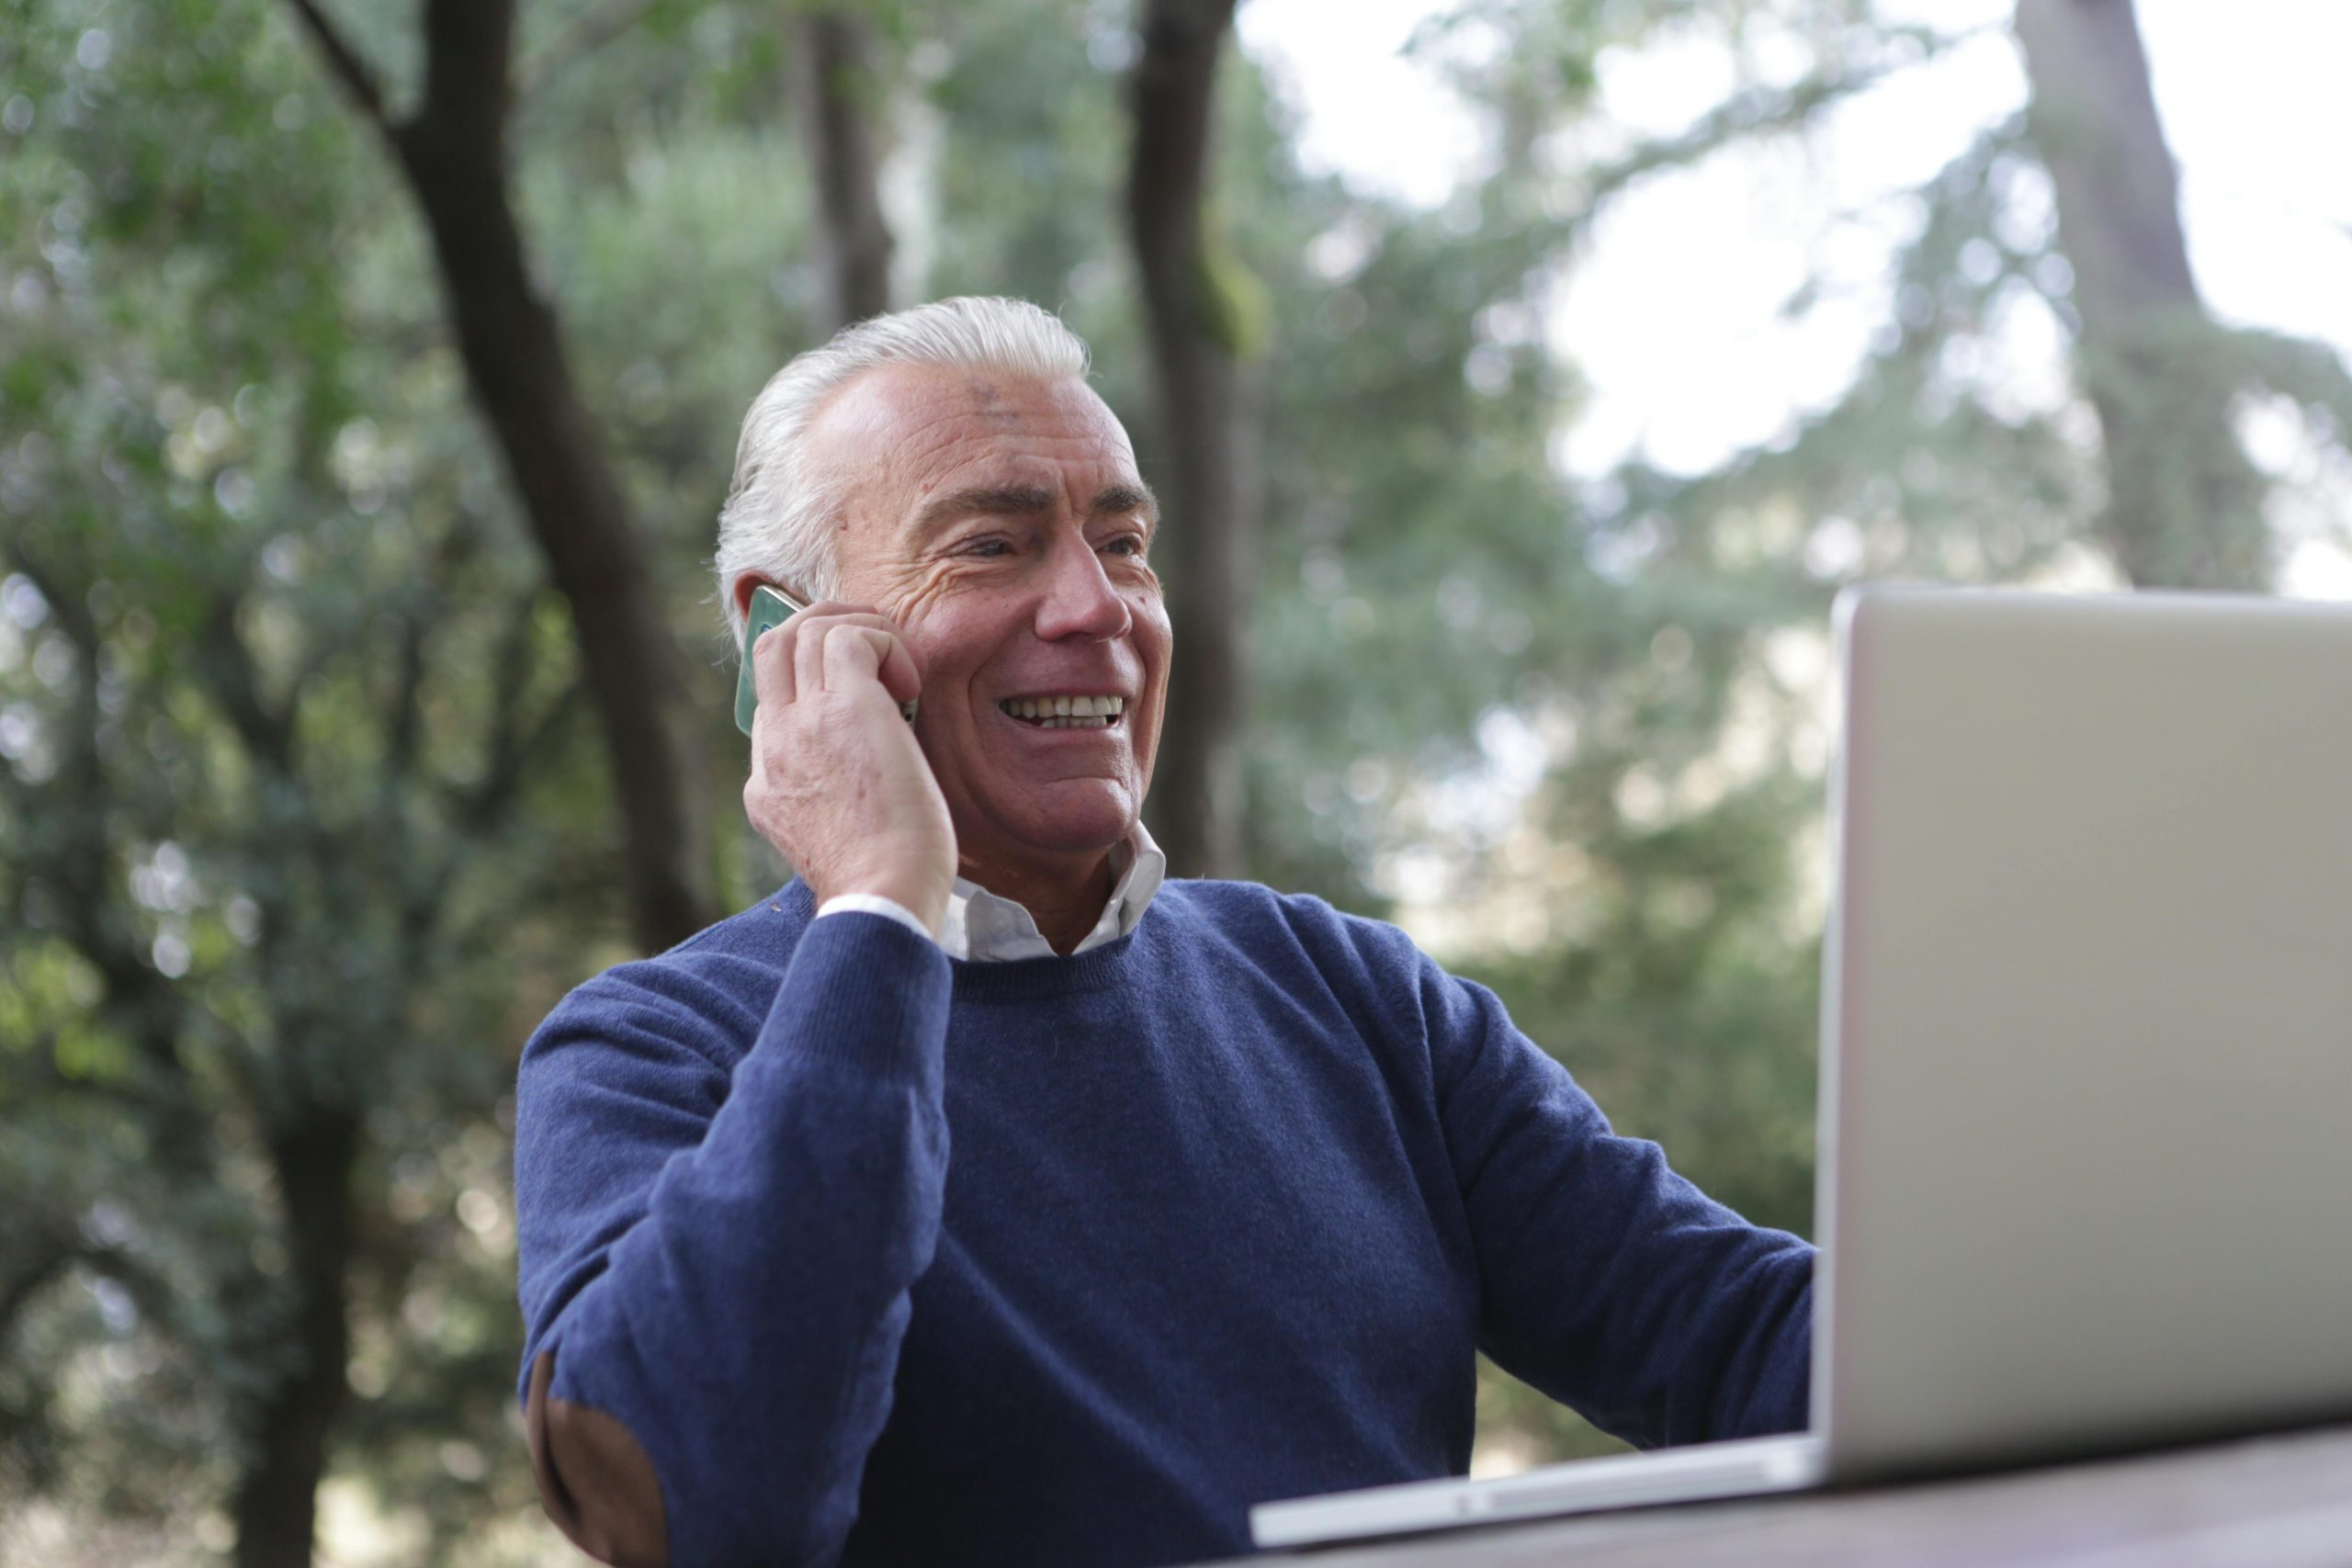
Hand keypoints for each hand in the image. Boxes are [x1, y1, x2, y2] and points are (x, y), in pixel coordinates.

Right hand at [742, 603, 956, 934]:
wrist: (884, 896)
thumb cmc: (883, 881)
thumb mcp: (835, 840)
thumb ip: (836, 799)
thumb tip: (873, 767)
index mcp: (767, 782)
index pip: (773, 703)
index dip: (816, 683)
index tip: (866, 689)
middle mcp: (775, 745)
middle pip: (772, 648)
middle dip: (821, 627)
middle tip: (872, 644)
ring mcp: (803, 723)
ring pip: (806, 630)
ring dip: (860, 629)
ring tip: (900, 667)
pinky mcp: (846, 707)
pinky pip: (850, 637)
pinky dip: (885, 641)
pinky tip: (910, 683)